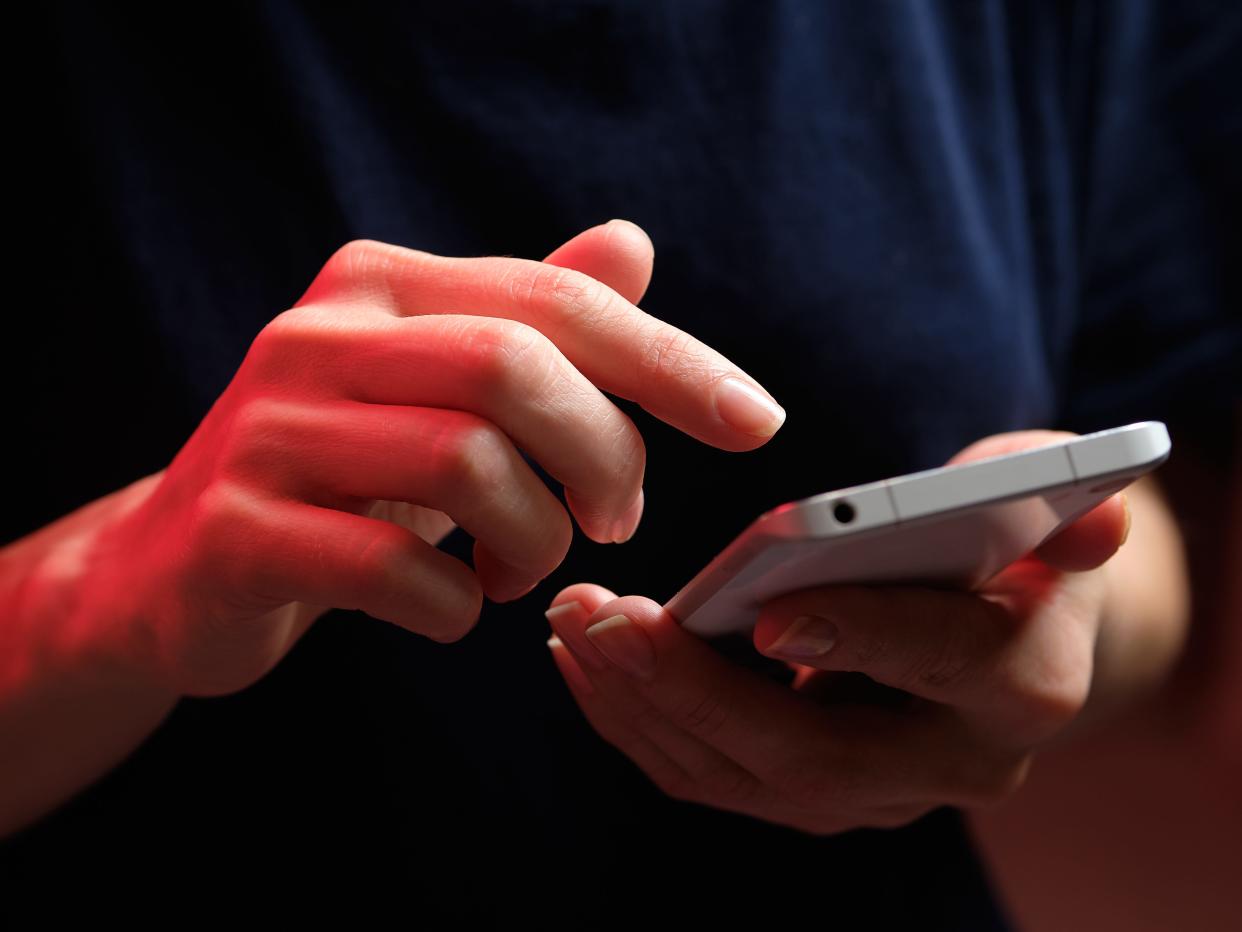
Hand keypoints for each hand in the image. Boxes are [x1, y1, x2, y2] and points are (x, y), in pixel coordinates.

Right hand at [83, 221, 785, 696]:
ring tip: (527, 569)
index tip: (756, 423)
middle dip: (602, 456)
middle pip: (513, 368)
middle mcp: (318, 336)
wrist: (181, 564)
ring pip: (465, 463)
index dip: (669, 362)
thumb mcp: (439, 390)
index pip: (555, 300)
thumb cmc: (346, 474)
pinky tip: (457, 609)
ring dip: (535, 540)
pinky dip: (457, 605)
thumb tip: (633, 246)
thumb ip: (532, 318)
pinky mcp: (237, 531)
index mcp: (380, 285)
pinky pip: (393, 568)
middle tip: (615, 521)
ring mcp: (267, 432)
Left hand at [544, 431, 1128, 832]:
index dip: (863, 639)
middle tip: (603, 620)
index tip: (770, 613)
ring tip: (572, 628)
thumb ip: (1063, 500)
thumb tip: (1091, 519)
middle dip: (695, 690)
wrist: (1008, 635)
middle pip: (812, 755)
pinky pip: (712, 777)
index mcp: (1023, 684)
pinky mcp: (811, 793)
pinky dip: (641, 724)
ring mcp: (875, 793)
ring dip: (643, 707)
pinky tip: (587, 661)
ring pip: (742, 779)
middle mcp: (951, 764)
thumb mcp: (1047, 508)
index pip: (944, 665)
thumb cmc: (1017, 548)